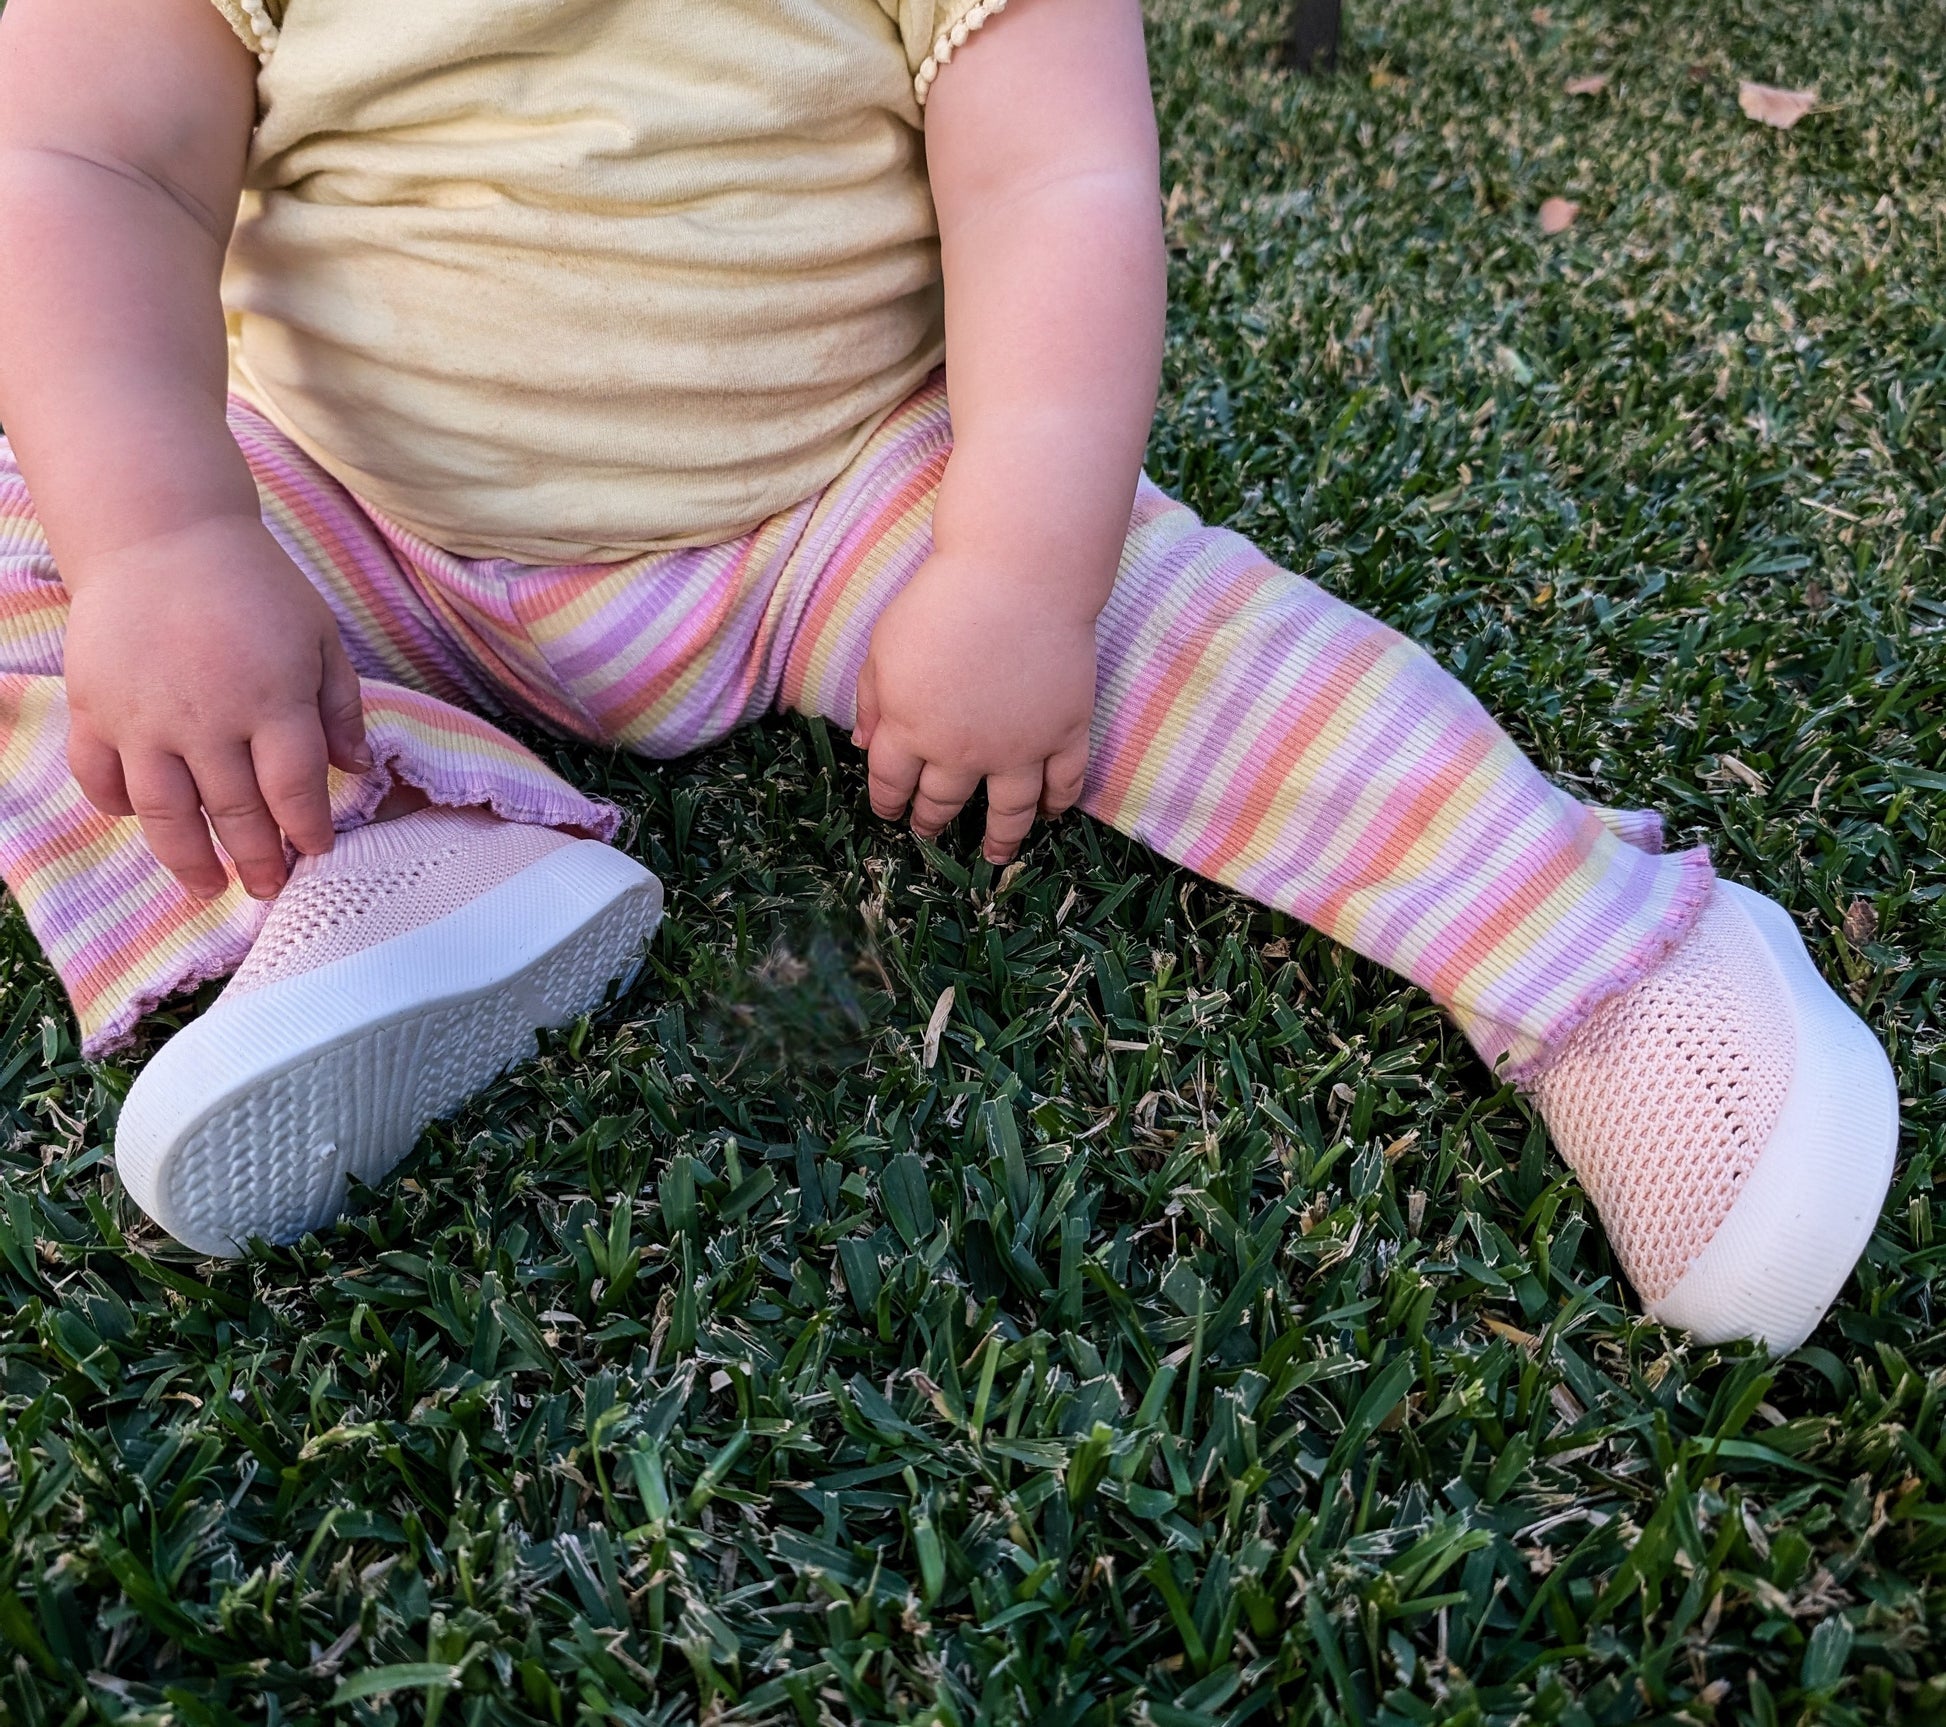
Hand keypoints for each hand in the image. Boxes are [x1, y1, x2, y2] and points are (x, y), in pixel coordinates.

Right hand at [63, 515, 370, 899]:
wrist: (161, 534)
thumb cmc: (254, 587)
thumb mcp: (319, 637)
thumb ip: (340, 706)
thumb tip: (358, 768)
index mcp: (272, 700)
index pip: (295, 789)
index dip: (308, 829)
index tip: (317, 849)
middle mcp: (206, 719)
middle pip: (235, 811)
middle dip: (258, 858)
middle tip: (270, 887)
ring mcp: (143, 718)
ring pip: (165, 813)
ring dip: (189, 859)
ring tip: (209, 887)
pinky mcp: (94, 708)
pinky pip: (100, 777)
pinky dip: (117, 807)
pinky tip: (142, 821)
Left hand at [853, 550, 1095, 864]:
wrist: (1017, 577)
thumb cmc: (942, 600)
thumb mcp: (885, 645)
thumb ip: (872, 699)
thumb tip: (864, 744)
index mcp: (910, 729)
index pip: (892, 782)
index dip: (888, 802)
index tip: (890, 813)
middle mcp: (962, 752)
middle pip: (944, 802)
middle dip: (932, 821)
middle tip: (930, 831)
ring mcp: (1018, 748)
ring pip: (1009, 810)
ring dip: (1000, 838)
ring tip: (996, 856)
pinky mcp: (1065, 732)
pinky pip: (1065, 782)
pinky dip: (1060, 802)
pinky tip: (1053, 812)